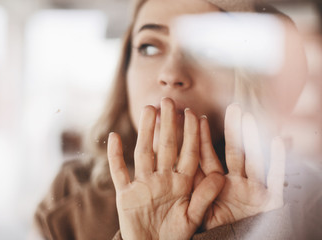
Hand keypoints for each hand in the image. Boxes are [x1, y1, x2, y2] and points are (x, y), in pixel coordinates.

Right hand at [107, 98, 224, 239]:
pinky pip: (118, 173)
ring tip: (148, 110)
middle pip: (165, 147)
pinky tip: (114, 137)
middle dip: (168, 125)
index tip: (193, 114)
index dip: (190, 134)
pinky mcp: (125, 196)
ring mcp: (142, 185)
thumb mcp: (193, 218)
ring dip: (145, 132)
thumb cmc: (175, 237)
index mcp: (180, 184)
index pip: (187, 154)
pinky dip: (114, 156)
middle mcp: (162, 180)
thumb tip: (220, 175)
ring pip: (143, 153)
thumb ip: (205, 197)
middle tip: (169, 101)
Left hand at [199, 104, 285, 229]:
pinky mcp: (271, 202)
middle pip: (234, 153)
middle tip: (232, 108)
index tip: (196, 117)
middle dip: (233, 131)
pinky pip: (275, 179)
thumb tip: (177, 169)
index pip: (208, 158)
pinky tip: (277, 141)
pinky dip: (278, 161)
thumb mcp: (199, 214)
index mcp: (217, 187)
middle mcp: (236, 185)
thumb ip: (192, 193)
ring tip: (250, 118)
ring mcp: (254, 192)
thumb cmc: (215, 233)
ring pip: (254, 161)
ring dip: (253, 140)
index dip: (203, 138)